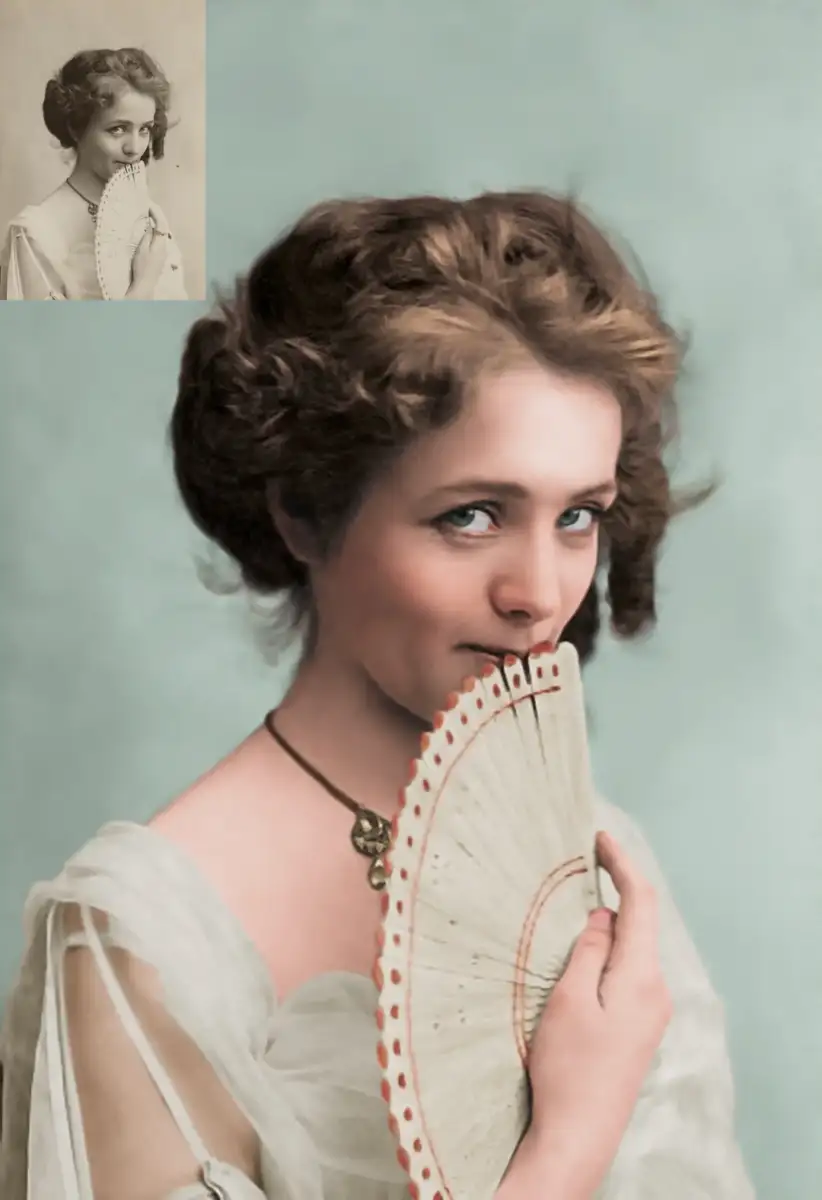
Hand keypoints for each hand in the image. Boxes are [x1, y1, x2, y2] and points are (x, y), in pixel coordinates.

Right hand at [127, 204, 169, 297]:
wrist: (144, 284)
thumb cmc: (141, 267)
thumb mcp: (142, 249)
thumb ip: (147, 236)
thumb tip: (151, 224)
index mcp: (160, 244)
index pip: (162, 223)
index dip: (156, 212)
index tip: (148, 204)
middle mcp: (164, 247)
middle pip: (163, 227)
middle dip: (157, 215)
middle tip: (148, 205)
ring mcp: (163, 252)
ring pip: (161, 232)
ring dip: (156, 221)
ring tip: (147, 213)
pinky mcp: (159, 256)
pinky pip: (158, 238)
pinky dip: (154, 230)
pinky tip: (149, 228)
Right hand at [499, 830, 672, 1198]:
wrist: (579, 1134)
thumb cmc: (567, 1066)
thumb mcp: (569, 998)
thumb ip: (590, 949)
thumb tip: (604, 915)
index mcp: (642, 977)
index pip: (641, 903)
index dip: (622, 864)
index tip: (599, 837)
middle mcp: (656, 991)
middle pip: (641, 922)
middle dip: (616, 887)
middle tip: (585, 858)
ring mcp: (651, 1011)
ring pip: (634, 947)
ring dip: (612, 918)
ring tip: (580, 895)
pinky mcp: (638, 1027)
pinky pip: (629, 969)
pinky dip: (611, 946)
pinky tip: (588, 945)